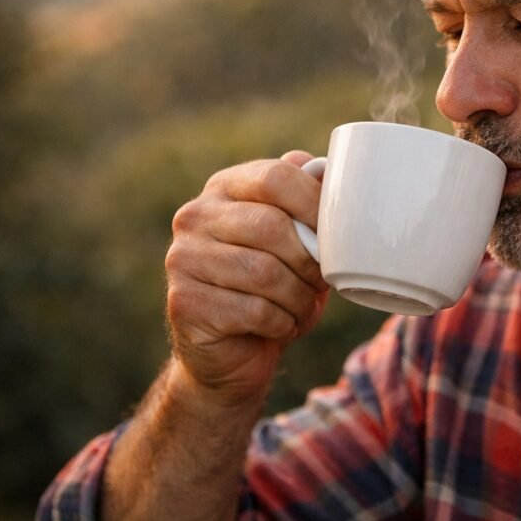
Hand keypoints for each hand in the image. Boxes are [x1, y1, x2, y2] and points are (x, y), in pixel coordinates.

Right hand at [164, 150, 330, 407]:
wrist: (232, 351)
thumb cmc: (274, 287)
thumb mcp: (295, 239)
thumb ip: (305, 202)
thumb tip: (326, 169)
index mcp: (225, 188)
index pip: (274, 177)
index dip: (314, 204)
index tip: (337, 233)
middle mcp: (196, 216)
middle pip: (272, 226)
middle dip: (309, 261)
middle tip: (319, 282)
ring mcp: (183, 259)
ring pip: (265, 272)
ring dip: (298, 297)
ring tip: (301, 306)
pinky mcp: (184, 303)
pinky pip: (254, 310)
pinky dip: (281, 322)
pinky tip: (279, 325)